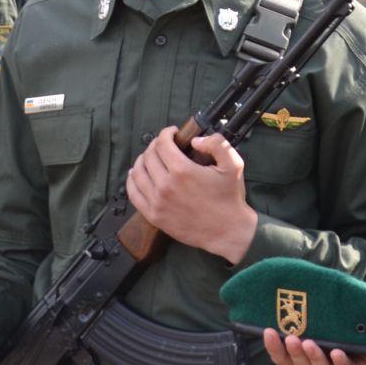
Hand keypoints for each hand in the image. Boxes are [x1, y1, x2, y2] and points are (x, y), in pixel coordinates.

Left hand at [126, 128, 258, 262]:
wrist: (227, 231)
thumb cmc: (230, 197)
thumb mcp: (233, 165)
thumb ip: (217, 144)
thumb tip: (195, 141)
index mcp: (183, 171)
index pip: (162, 143)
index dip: (166, 133)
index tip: (173, 133)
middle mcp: (165, 185)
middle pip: (149, 156)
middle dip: (155, 145)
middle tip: (164, 145)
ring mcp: (157, 202)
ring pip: (138, 172)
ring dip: (142, 160)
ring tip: (151, 157)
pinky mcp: (154, 215)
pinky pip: (134, 194)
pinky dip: (132, 180)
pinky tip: (136, 174)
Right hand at [262, 329, 365, 364]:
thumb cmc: (339, 340)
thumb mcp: (321, 331)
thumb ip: (307, 324)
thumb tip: (290, 298)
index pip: (283, 360)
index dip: (274, 348)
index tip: (268, 331)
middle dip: (295, 353)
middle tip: (291, 339)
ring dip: (314, 358)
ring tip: (309, 344)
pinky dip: (340, 362)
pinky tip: (336, 353)